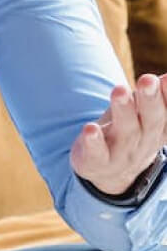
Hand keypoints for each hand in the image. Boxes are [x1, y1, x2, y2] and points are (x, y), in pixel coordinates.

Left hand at [71, 73, 166, 195]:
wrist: (109, 173)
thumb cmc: (130, 132)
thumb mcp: (144, 115)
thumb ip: (157, 97)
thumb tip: (166, 77)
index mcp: (158, 129)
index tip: (165, 78)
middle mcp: (144, 141)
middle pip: (150, 120)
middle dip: (150, 99)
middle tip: (147, 79)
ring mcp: (121, 153)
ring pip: (125, 132)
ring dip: (123, 110)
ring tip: (119, 90)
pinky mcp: (97, 161)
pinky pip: (97, 153)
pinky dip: (94, 141)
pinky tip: (90, 128)